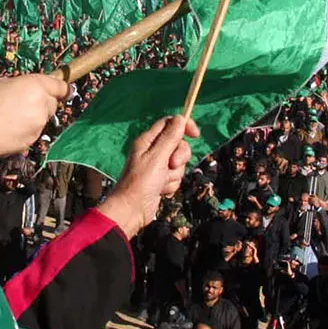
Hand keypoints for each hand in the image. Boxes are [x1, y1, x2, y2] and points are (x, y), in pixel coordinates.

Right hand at [0, 73, 66, 173]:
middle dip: (44, 102)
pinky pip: (35, 131)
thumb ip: (14, 83)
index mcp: (34, 86)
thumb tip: (18, 86)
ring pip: (44, 118)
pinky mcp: (33, 139)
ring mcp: (39, 124)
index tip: (65, 90)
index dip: (62, 88)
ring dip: (35, 116)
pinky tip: (11, 128)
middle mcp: (41, 104)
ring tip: (14, 116)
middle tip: (26, 102)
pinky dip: (28, 129)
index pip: (60, 86)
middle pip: (53, 103)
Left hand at [97, 116, 199, 237]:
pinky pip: (176, 177)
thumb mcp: (157, 157)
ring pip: (179, 163)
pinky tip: (161, 190)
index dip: (183, 125)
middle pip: (178, 144)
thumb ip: (170, 137)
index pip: (169, 123)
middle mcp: (152, 151)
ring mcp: (157, 166)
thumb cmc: (141, 182)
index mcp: (147, 141)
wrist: (132, 210)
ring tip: (161, 181)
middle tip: (171, 164)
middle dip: (180, 156)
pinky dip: (171, 184)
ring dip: (174, 174)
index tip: (195, 134)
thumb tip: (181, 118)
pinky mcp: (161, 180)